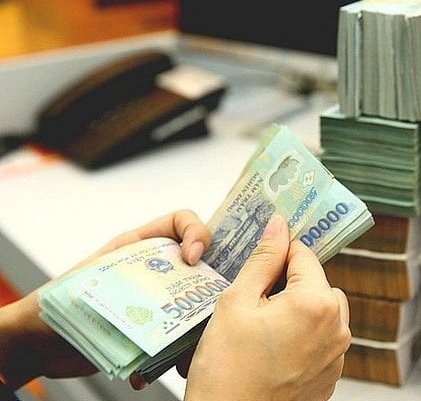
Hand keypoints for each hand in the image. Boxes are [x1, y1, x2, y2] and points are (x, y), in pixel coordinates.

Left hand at [0, 210, 210, 390]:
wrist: (37, 345)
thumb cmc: (55, 303)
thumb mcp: (90, 277)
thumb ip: (122, 274)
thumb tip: (162, 286)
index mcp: (140, 246)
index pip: (182, 223)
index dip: (198, 233)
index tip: (194, 259)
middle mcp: (154, 271)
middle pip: (200, 266)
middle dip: (211, 285)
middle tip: (209, 308)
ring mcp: (157, 301)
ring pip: (195, 306)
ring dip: (195, 328)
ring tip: (185, 349)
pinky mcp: (154, 331)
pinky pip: (177, 340)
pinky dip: (172, 357)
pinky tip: (152, 370)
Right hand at [184, 215, 350, 400]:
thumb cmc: (227, 370)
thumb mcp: (236, 302)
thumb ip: (263, 259)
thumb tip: (278, 227)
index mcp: (316, 304)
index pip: (304, 255)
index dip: (280, 251)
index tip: (263, 254)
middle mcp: (336, 329)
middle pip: (318, 283)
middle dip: (291, 282)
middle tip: (257, 297)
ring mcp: (336, 355)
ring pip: (322, 311)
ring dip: (299, 308)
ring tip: (263, 325)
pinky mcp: (330, 374)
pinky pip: (322, 339)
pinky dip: (303, 334)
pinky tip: (273, 346)